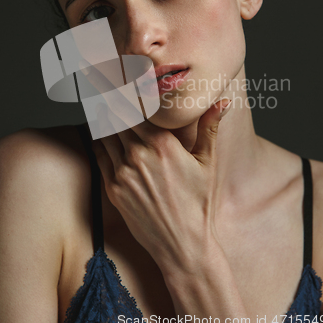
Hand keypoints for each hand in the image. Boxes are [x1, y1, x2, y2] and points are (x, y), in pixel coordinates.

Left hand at [92, 94, 231, 271]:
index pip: (136, 107)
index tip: (120, 78)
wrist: (182, 244)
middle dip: (111, 100)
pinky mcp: (113, 189)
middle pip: (117, 117)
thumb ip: (210, 127)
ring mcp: (123, 172)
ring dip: (103, 118)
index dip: (126, 91)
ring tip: (100, 105)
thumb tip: (223, 100)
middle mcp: (139, 155)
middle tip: (104, 86)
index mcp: (162, 144)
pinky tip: (99, 133)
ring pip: (105, 134)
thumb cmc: (198, 202)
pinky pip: (100, 155)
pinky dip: (99, 140)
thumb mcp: (207, 162)